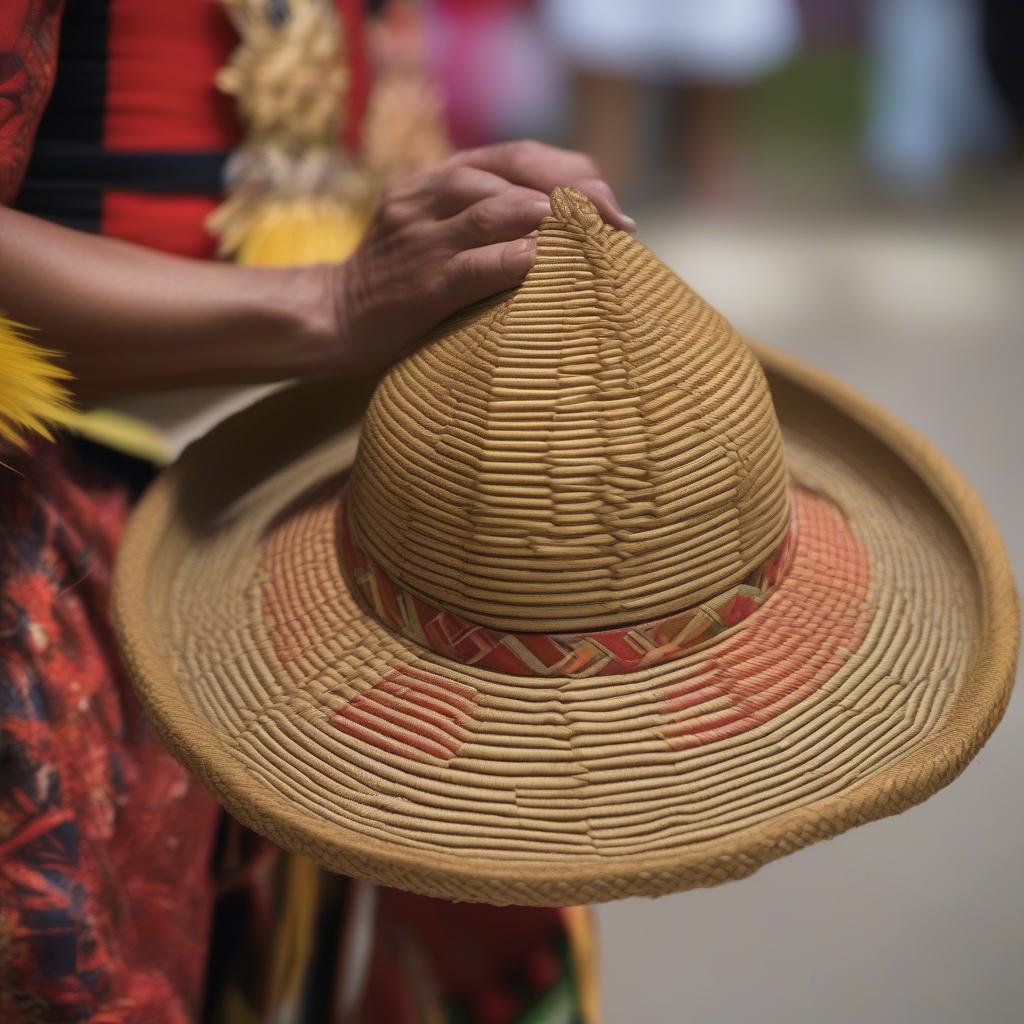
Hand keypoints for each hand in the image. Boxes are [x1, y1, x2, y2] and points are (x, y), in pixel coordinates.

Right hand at [329, 140, 632, 374]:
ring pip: (499, 209)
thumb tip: (565, 226)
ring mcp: (421, 236)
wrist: (335, 317)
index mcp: (439, 177)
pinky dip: (519, 261)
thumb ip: (485, 218)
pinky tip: (552, 266)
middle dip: (577, 194)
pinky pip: (477, 263)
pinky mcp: (420, 282)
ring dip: (557, 221)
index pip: (518, 154)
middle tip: (619, 223)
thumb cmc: (402, 282)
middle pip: (517, 171)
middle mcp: (429, 194)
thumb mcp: (437, 232)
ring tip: (598, 242)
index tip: (611, 204)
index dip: (572, 172)